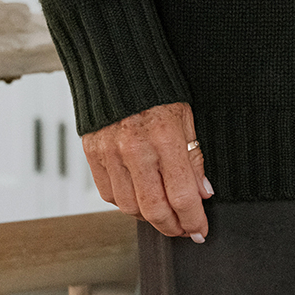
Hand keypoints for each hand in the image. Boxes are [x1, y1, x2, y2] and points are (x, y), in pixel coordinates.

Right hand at [82, 101, 212, 241]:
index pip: (182, 195)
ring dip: (149, 217)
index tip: (200, 230)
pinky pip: (108, 194)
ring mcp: (109, 153)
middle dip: (173, 227)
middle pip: (154, 210)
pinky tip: (139, 196)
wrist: (115, 64)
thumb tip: (203, 192)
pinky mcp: (92, 154)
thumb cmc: (155, 88)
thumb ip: (194, 158)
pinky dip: (125, 203)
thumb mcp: (186, 118)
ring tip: (163, 212)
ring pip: (129, 207)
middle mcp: (134, 149)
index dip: (193, 220)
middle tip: (184, 229)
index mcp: (164, 138)